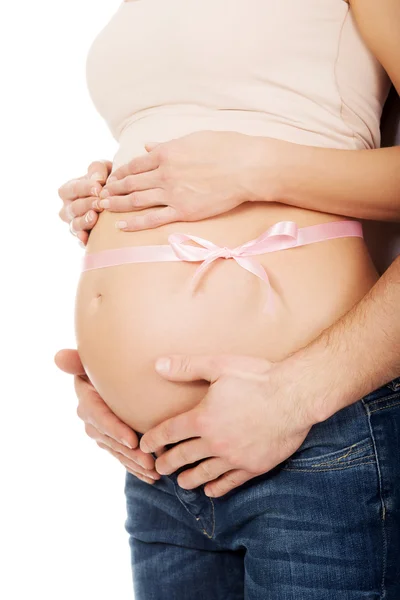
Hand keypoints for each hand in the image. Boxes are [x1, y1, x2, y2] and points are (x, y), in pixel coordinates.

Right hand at [54, 349, 160, 483]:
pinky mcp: (110, 440)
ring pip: (116, 451)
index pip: (98, 415)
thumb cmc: (112, 360)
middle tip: (149, 460)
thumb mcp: (94, 360)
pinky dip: (136, 468)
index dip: (113, 429)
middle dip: (128, 452)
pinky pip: (121, 457)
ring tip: (154, 472)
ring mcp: (99, 430)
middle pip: (108, 437)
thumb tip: (59, 357)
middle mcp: (89, 415)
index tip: (132, 440)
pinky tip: (151, 478)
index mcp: (86, 395)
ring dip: (134, 463)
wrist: (123, 372)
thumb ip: (78, 360)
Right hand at [57, 160, 111, 245]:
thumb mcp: (104, 169)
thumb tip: (98, 179)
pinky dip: (83, 239)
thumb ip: (98, 169)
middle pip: (73, 208)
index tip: (98, 188)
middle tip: (100, 203)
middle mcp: (67, 209)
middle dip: (86, 205)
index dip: (84, 188)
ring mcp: (74, 225)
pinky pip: (81, 240)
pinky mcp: (84, 238)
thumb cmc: (108, 181)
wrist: (120, 201)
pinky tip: (86, 238)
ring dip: (84, 221)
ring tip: (94, 217)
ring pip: (75, 225)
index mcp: (68, 191)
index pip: (72, 189)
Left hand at [97, 130, 274, 230]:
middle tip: (100, 195)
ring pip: (137, 200)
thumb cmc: (226, 148)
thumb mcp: (194, 139)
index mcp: (167, 153)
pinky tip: (121, 225)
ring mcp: (172, 193)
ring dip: (118, 204)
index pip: (135, 164)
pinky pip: (154, 218)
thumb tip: (148, 145)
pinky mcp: (183, 211)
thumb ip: (168, 144)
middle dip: (113, 189)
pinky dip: (135, 223)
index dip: (120, 172)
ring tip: (103, 208)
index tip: (111, 178)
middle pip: (131, 182)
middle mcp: (165, 173)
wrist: (247, 167)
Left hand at [139, 354, 316, 496]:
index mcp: (202, 418)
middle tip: (158, 468)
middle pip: (183, 456)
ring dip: (189, 479)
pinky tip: (211, 490)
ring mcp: (234, 457)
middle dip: (167, 463)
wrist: (295, 397)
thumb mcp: (219, 366)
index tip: (145, 446)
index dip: (154, 440)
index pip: (169, 433)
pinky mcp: (253, 466)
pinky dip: (217, 487)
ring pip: (204, 473)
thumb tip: (157, 365)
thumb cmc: (257, 378)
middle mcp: (214, 442)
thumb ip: (187, 367)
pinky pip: (230, 482)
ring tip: (181, 483)